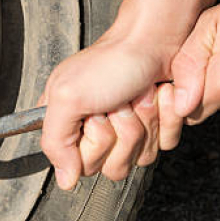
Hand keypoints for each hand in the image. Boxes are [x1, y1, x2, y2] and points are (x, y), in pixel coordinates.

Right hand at [40, 0, 219, 189]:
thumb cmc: (110, 61)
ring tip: (136, 95)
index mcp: (69, 125)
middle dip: (121, 131)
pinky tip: (157, 96)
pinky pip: (164, 145)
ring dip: (143, 122)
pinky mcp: (157, 128)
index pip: (80, 166)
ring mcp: (129, 132)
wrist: (154, 40)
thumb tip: (64, 180)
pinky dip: (165, 119)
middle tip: (117, 102)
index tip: (94, 115)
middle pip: (112, 167)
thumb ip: (55, 141)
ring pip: (139, 159)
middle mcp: (97, 133)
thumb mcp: (67, 97)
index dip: (92, 144)